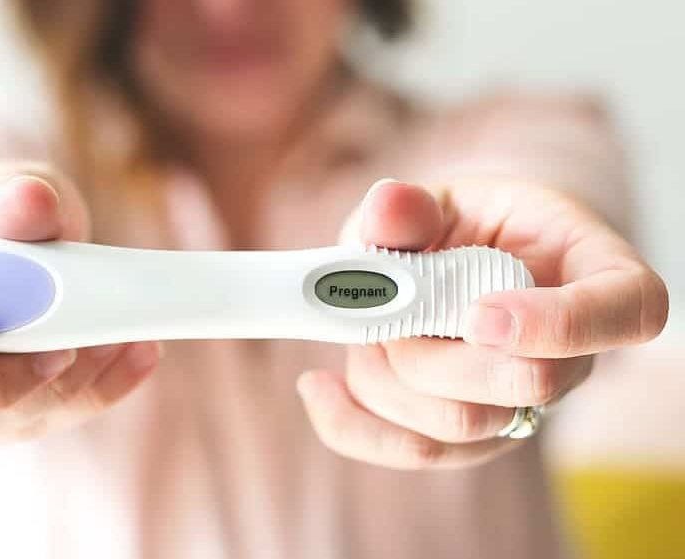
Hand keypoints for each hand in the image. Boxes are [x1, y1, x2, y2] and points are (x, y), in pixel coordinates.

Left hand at [298, 178, 668, 468]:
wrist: (453, 265)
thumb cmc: (463, 225)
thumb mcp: (441, 198)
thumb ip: (411, 206)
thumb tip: (386, 207)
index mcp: (593, 272)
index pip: (629, 311)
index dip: (560, 323)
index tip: (479, 312)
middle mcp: (568, 352)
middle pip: (524, 385)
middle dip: (432, 348)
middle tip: (387, 306)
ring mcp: (520, 404)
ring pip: (458, 426)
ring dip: (386, 373)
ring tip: (363, 325)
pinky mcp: (469, 437)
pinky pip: (414, 452)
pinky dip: (352, 424)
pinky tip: (316, 387)